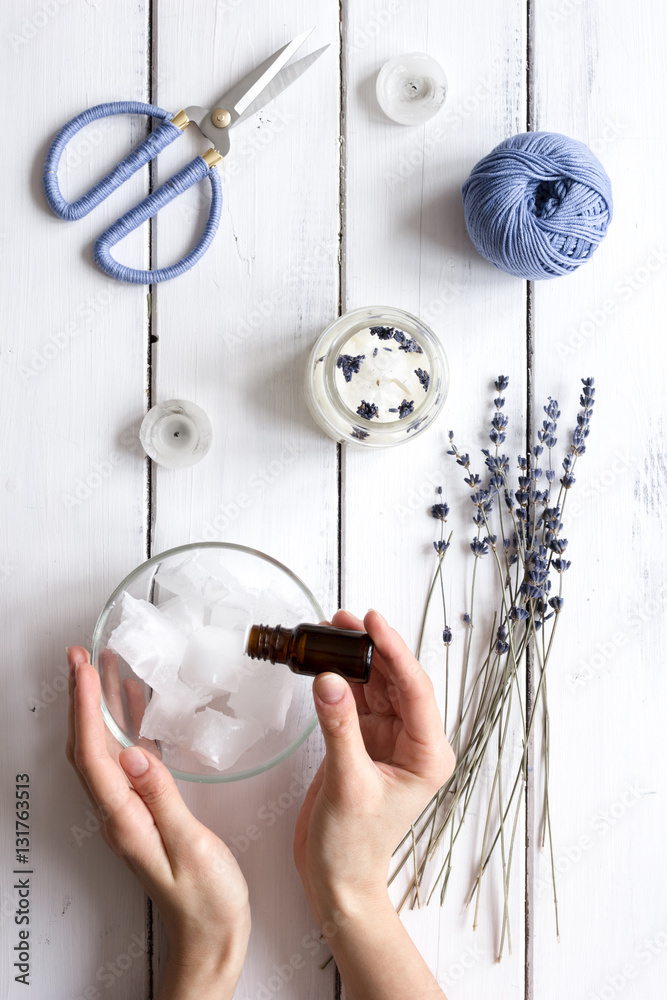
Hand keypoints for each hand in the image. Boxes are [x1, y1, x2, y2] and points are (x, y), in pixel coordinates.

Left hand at [66, 647, 249, 999]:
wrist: (209, 942)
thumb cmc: (206, 903)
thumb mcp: (191, 848)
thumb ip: (162, 799)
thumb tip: (135, 753)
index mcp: (125, 819)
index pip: (94, 753)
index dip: (85, 706)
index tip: (83, 667)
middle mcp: (118, 815)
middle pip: (86, 746)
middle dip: (80, 698)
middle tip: (81, 657)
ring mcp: (128, 814)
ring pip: (102, 751)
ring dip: (99, 708)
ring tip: (104, 670)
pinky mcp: (143, 814)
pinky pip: (123, 761)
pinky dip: (123, 728)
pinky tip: (136, 711)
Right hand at [294, 609, 454, 924]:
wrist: (336, 880)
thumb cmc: (354, 847)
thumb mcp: (348, 784)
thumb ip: (339, 729)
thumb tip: (330, 680)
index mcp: (428, 755)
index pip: (415, 689)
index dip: (394, 651)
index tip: (373, 622)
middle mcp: (414, 744)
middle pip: (397, 681)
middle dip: (373, 649)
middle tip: (345, 620)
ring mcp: (389, 742)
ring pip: (377, 687)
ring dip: (356, 661)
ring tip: (332, 632)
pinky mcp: (364, 743)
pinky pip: (356, 701)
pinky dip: (341, 681)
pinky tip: (325, 663)